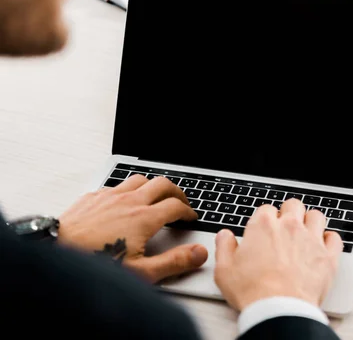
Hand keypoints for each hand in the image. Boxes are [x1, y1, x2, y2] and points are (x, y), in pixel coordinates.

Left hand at [59, 175, 207, 282]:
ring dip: (152, 185)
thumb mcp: (141, 272)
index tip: (190, 218)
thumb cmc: (95, 264)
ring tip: (155, 195)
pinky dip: (127, 189)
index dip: (188, 212)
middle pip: (163, 184)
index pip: (176, 206)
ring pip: (140, 179)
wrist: (55, 252)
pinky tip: (124, 201)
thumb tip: (199, 253)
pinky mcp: (93, 196)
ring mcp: (110, 196)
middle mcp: (130, 202)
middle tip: (181, 201)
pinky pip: (116, 184)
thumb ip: (174, 262)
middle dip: (177, 191)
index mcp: (145, 218)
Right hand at [214, 198, 342, 310]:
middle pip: (293, 205)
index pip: (266, 209)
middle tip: (285, 226)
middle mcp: (289, 227)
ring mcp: (311, 239)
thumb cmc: (253, 291)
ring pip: (316, 215)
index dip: (264, 219)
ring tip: (305, 231)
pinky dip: (329, 240)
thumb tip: (225, 237)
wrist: (279, 309)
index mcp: (263, 226)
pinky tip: (323, 245)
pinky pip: (335, 238)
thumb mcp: (224, 269)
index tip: (263, 229)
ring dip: (310, 221)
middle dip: (289, 212)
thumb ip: (224, 247)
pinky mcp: (327, 256)